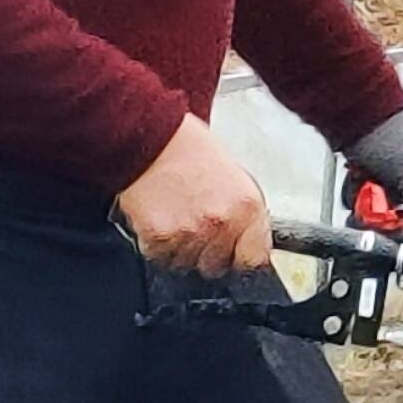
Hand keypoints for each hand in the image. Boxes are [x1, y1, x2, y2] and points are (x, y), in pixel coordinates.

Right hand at [116, 115, 274, 271]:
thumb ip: (245, 215)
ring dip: (180, 249)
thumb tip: (250, 244)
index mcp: (247, 206)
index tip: (233, 252)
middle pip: (217, 267)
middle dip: (207, 252)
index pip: (254, 260)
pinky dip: (156, 244)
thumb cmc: (190, 149)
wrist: (149, 135)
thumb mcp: (235, 178)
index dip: (240, 257)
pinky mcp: (159, 238)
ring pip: (187, 265)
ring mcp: (190, 232)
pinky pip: (160, 257)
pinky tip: (158, 217)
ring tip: (175, 216)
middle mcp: (222, 222)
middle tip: (195, 224)